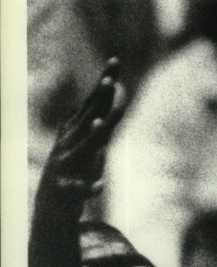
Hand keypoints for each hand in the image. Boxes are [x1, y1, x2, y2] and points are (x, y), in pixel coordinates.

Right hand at [38, 58, 123, 206]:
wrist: (51, 205)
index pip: (94, 103)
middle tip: (111, 82)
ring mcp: (66, 165)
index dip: (105, 84)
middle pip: (89, 118)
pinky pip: (80, 188)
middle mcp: (70, 143)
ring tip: (103, 124)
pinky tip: (100, 186)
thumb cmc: (73, 171)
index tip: (116, 60)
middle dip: (100, 100)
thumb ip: (102, 121)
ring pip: (83, 148)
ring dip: (93, 136)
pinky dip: (90, 186)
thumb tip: (116, 94)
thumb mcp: (88, 143)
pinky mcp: (66, 188)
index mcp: (76, 132)